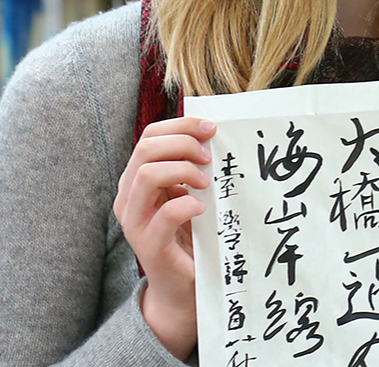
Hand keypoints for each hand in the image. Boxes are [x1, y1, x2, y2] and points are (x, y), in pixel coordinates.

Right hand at [112, 116, 215, 359]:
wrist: (182, 286)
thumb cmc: (191, 234)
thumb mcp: (191, 194)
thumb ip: (194, 169)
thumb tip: (216, 136)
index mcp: (138, 180)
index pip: (149, 137)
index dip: (180, 126)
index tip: (210, 128)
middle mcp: (129, 197)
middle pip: (145, 149)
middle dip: (183, 143)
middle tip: (209, 156)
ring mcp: (135, 222)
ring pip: (147, 175)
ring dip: (183, 170)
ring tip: (206, 182)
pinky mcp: (148, 245)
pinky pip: (164, 214)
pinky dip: (187, 205)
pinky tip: (203, 209)